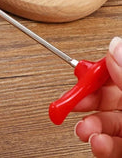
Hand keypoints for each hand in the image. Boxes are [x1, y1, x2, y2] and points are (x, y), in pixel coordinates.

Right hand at [74, 37, 121, 157]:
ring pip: (107, 122)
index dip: (98, 73)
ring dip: (90, 126)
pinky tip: (97, 144)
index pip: (118, 71)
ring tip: (85, 131)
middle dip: (88, 101)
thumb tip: (115, 46)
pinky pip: (111, 144)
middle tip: (74, 104)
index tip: (82, 78)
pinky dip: (100, 145)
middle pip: (108, 96)